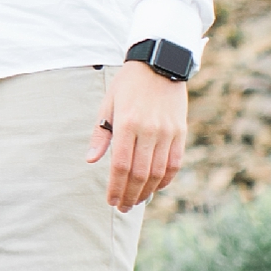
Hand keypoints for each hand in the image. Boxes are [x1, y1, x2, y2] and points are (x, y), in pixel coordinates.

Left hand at [87, 61, 186, 213]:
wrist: (159, 63)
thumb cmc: (128, 85)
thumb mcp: (108, 104)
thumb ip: (100, 134)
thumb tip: (90, 159)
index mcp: (127, 123)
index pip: (120, 165)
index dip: (115, 187)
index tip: (110, 200)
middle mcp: (149, 130)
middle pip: (139, 174)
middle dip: (129, 195)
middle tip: (121, 207)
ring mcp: (167, 132)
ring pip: (158, 173)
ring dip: (146, 192)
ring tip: (135, 201)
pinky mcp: (180, 132)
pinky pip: (175, 163)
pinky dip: (165, 180)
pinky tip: (155, 188)